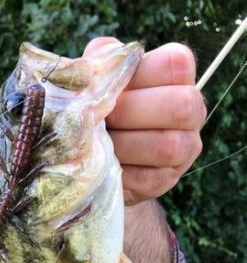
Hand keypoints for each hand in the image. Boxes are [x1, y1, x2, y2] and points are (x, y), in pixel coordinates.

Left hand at [84, 37, 205, 204]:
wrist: (92, 154)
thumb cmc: (97, 105)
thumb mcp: (94, 78)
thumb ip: (98, 64)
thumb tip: (94, 67)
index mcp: (176, 76)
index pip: (175, 64)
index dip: (139, 74)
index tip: (110, 85)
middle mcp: (191, 109)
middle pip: (179, 106)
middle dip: (129, 112)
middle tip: (100, 118)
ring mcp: (185, 147)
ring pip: (167, 146)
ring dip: (123, 145)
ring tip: (96, 143)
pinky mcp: (167, 179)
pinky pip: (149, 178)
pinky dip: (120, 171)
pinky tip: (102, 164)